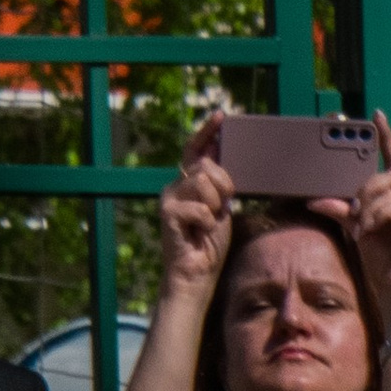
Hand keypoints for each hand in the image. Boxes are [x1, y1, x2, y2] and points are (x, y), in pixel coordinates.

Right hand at [156, 121, 237, 305]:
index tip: (221, 116)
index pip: (197, 150)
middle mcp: (175, 186)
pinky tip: (198, 234)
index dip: (208, 133)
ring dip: (215, 207)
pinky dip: (208, 223)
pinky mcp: (167, 212)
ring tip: (207, 224)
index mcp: (189, 183)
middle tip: (219, 211)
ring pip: (203, 183)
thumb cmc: (209, 245)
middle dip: (223, 189)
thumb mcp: (221, 209)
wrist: (197, 274)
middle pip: (207, 166)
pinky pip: (201, 207)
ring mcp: (168, 197)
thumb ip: (219, 186)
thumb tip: (219, 157)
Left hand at [347, 108, 390, 328]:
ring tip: (361, 225)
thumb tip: (316, 200)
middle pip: (389, 174)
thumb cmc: (380, 262)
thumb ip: (341, 211)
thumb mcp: (355, 229)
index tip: (376, 115)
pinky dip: (379, 216)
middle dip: (366, 188)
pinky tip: (369, 229)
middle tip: (354, 209)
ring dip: (370, 205)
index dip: (386, 137)